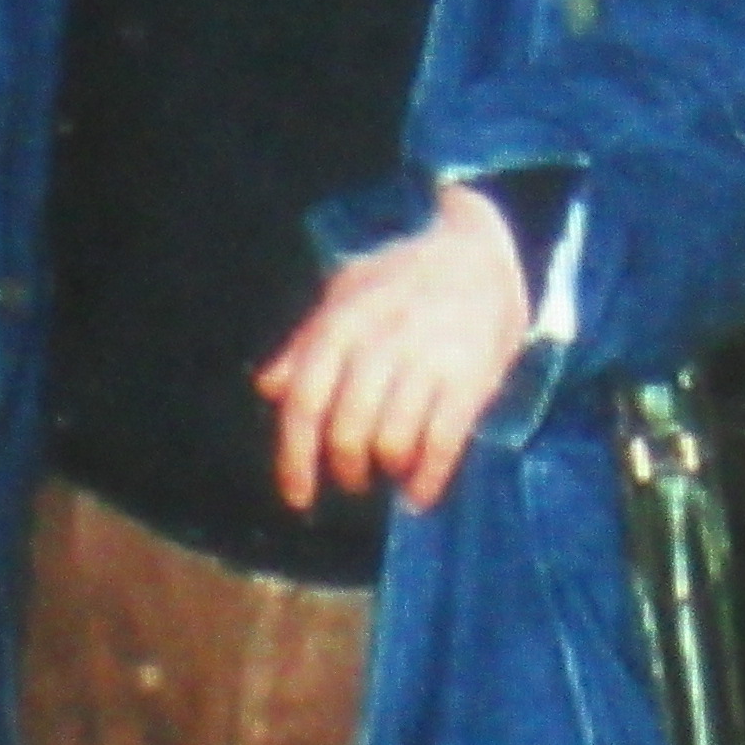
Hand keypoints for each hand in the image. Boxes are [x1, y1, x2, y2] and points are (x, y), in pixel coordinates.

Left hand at [256, 182, 534, 516]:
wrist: (477, 249)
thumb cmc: (401, 277)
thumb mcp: (345, 294)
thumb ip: (305, 342)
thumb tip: (268, 388)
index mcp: (342, 324)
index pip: (305, 403)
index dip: (294, 458)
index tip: (297, 496)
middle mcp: (381, 344)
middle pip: (347, 432)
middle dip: (346, 469)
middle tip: (353, 477)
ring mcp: (428, 361)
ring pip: (392, 443)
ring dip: (387, 471)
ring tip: (390, 473)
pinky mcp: (470, 378)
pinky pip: (442, 445)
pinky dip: (428, 479)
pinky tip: (420, 493)